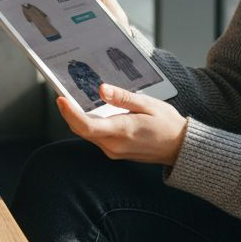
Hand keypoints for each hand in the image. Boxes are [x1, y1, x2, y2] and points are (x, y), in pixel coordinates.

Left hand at [57, 84, 187, 166]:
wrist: (179, 147)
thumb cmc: (167, 124)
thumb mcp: (148, 104)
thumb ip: (123, 98)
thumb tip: (102, 90)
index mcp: (122, 131)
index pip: (87, 125)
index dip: (70, 113)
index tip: (61, 99)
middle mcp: (114, 145)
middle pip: (82, 129)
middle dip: (70, 113)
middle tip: (62, 93)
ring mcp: (113, 151)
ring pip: (88, 134)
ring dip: (79, 118)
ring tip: (74, 99)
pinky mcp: (115, 151)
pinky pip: (96, 137)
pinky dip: (90, 124)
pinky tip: (91, 112)